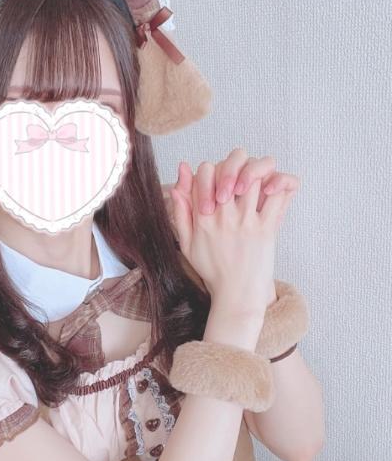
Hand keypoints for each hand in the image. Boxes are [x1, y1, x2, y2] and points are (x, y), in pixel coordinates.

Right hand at [169, 148, 298, 313]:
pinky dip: (278, 185)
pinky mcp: (266, 229)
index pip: (205, 170)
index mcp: (203, 218)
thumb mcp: (186, 242)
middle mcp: (224, 216)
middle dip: (235, 166)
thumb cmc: (213, 269)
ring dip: (256, 173)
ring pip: (255, 177)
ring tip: (254, 183)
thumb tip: (182, 173)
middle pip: (231, 167)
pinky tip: (272, 190)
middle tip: (237, 180)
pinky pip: (276, 196)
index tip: (217, 185)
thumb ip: (181, 208)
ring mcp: (246, 222)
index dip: (212, 170)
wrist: (236, 294)